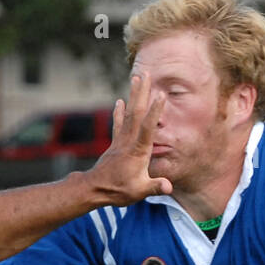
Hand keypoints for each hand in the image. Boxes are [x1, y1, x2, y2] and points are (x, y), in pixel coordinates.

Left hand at [83, 74, 173, 205]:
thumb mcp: (139, 192)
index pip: (148, 127)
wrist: (94, 190)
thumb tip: (169, 188)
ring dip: (132, 96)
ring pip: (128, 114)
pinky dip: (119, 112)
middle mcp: (128, 141)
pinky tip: (119, 101)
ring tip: (136, 78)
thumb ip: (155, 187)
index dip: (155, 111)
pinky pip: (118, 123)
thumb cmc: (118, 191)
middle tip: (146, 73)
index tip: (161, 95)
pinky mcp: (115, 144)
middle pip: (136, 112)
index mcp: (138, 151)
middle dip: (142, 93)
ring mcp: (120, 141)